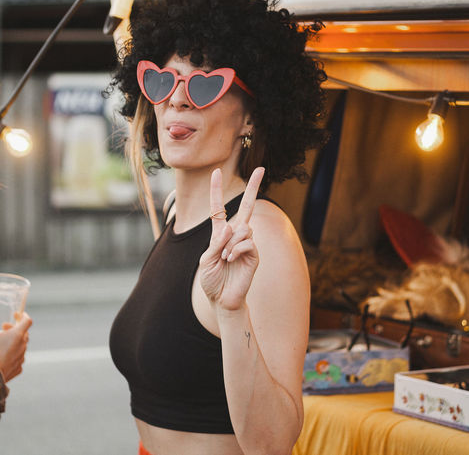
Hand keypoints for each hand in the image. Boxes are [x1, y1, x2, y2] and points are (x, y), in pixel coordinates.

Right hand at [0, 312, 31, 381]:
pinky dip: (13, 355)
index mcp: (18, 335)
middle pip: (24, 333)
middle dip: (15, 329)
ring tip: (2, 343)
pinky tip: (4, 356)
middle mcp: (23, 345)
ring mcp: (22, 357)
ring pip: (21, 346)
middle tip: (3, 329)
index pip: (27, 321)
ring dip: (14, 342)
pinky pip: (18, 358)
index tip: (17, 315)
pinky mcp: (19, 367)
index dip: (23, 316)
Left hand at [199, 167, 263, 311]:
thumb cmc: (212, 280)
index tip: (216, 172)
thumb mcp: (206, 260)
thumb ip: (216, 243)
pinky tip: (232, 260)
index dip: (216, 190)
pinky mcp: (254, 254)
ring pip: (243, 228)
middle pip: (247, 206)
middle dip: (254, 186)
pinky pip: (247, 242)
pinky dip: (236, 250)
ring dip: (231, 243)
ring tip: (226, 258)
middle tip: (261, 168)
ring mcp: (246, 243)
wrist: (222, 299)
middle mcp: (235, 234)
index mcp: (220, 233)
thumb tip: (230, 227)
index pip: (219, 208)